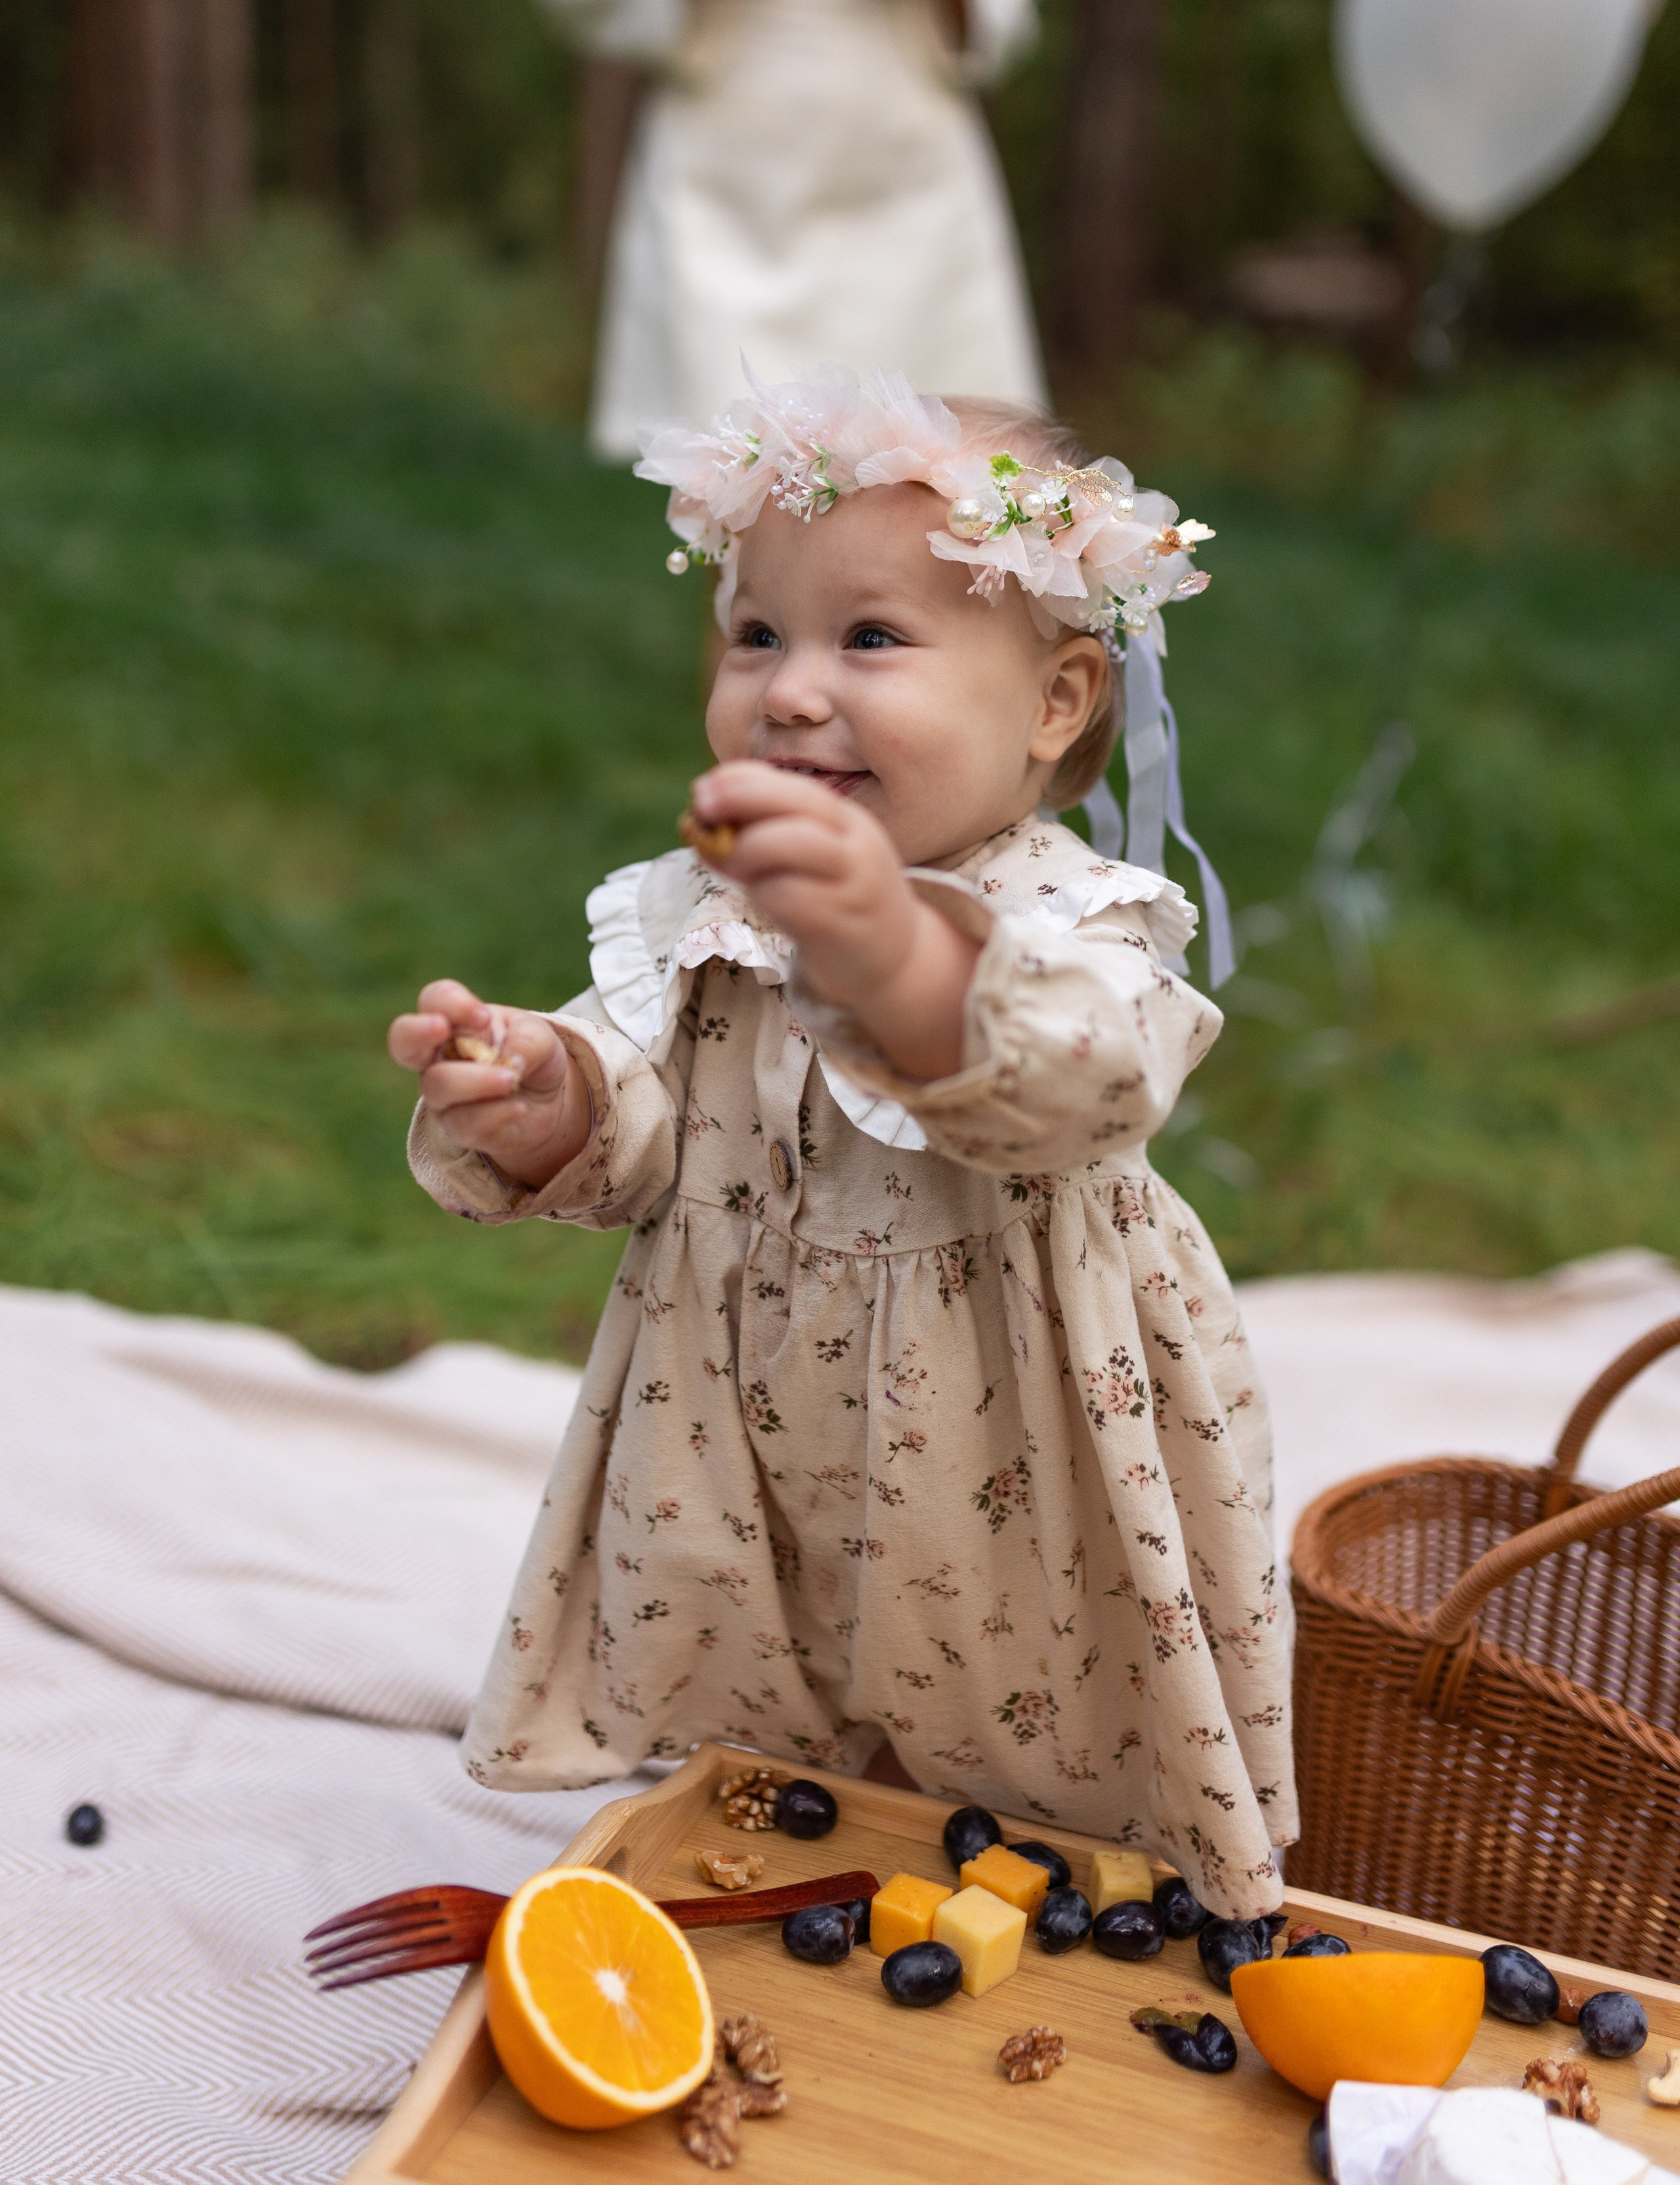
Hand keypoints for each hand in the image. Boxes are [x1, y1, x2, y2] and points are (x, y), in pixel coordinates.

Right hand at [387, 979, 592, 1188]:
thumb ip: (527, 1041)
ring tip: (511, 1079)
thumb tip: (512, 1061)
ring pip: (438, 1085)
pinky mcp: (459, 1127)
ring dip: (477, 1080)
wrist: (548, 1102)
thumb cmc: (531, 1057)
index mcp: (456, 1023)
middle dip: (416, 1032)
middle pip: (403, 1041)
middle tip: (440, 1027)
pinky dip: (496, 1113)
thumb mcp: (541, 1038)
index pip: (435, 1000)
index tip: (483, 1016)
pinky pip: (465, 1122)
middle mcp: (439, 1056)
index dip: (451, 1003)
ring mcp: (444, 1094)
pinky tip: (520, 1108)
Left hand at [690, 762, 980, 1079]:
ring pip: (791, 845)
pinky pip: (790, 897)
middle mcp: (856, 844)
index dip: (744, 781)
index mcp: (847, 820)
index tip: (702, 789)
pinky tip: (763, 900)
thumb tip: (703, 820)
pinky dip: (762, 894)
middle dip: (741, 799)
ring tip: (733, 867)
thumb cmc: (837, 901)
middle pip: (797, 805)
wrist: (894, 959)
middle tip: (701, 813)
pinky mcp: (843, 924)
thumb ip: (769, 834)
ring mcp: (854, 884)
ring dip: (747, 851)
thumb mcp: (813, 859)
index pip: (795, 785)